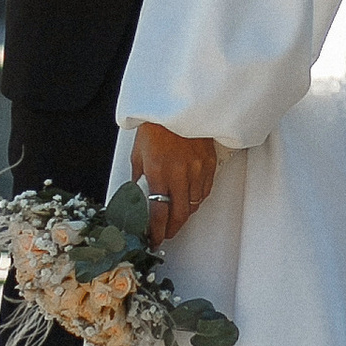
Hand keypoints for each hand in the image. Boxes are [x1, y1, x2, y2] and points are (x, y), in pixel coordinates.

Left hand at [131, 118, 219, 246]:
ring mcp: (196, 170)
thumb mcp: (138, 152)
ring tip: (176, 218)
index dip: (157, 232)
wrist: (178, 104)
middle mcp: (178, 174)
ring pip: (193, 205)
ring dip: (184, 216)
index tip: (154, 240)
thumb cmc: (156, 125)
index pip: (158, 213)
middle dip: (172, 230)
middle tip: (166, 235)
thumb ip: (138, 176)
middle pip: (178, 215)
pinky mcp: (209, 164)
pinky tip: (189, 201)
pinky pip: (204, 191)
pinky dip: (196, 201)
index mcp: (157, 172)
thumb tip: (136, 195)